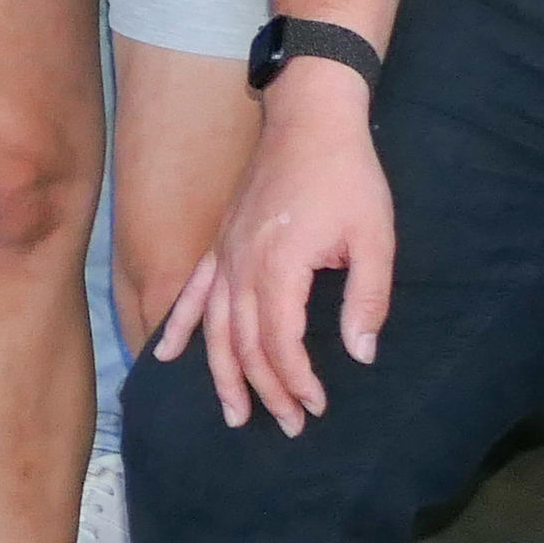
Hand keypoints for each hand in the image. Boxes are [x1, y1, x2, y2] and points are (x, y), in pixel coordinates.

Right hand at [166, 67, 391, 429]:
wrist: (310, 118)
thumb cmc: (348, 175)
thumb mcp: (376, 236)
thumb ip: (368, 298)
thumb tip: (360, 354)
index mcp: (280, 264)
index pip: (279, 342)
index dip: (296, 380)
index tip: (318, 405)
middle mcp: (241, 264)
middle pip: (244, 343)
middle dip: (265, 390)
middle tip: (289, 425)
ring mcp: (225, 253)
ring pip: (214, 327)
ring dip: (221, 374)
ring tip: (233, 413)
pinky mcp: (221, 242)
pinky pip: (193, 292)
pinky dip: (180, 326)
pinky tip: (167, 355)